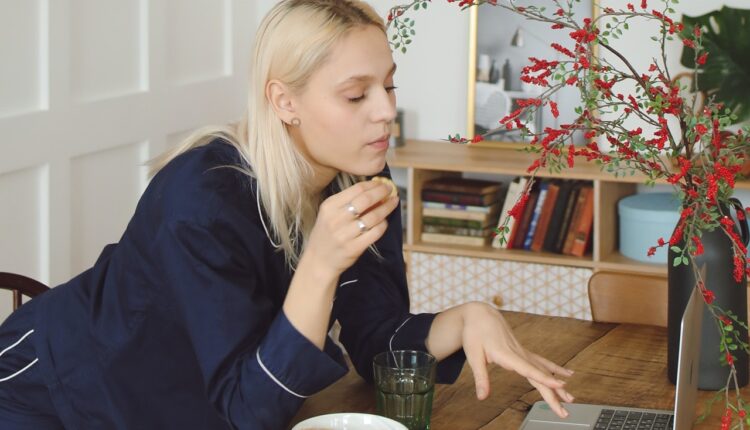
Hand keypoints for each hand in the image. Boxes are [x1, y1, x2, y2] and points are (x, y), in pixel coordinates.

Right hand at [303, 180, 399, 276]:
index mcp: (329, 206)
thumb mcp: (329, 214)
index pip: (356, 189)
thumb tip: (374, 190)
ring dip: (387, 207)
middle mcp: (336, 219)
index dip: (373, 184)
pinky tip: (385, 221)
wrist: (318, 261)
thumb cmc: (326, 234)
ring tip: (393, 202)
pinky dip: (383, 224)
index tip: (382, 183)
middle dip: (382, 192)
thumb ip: (347, 202)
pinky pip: (375, 232)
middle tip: (391, 190)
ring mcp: (345, 234)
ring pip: (373, 216)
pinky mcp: (354, 248)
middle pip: (366, 200)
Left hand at [461, 302, 574, 418]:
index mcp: (506, 354)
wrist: (481, 314)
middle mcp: (518, 353)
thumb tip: (482, 397)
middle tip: (565, 411)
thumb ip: (480, 377)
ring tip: (570, 399)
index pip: (528, 369)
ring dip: (557, 385)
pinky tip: (568, 374)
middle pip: (540, 375)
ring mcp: (522, 352)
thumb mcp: (473, 356)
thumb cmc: (474, 334)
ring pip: (544, 369)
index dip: (544, 378)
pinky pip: (542, 362)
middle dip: (554, 393)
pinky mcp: (523, 351)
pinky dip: (555, 369)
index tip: (560, 385)